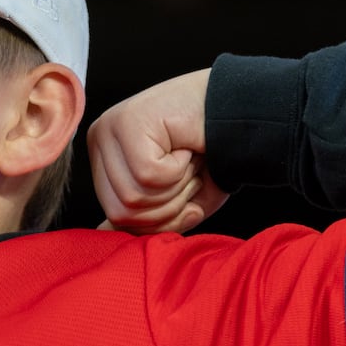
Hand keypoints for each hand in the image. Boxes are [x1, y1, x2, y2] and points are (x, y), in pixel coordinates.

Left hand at [87, 67, 228, 233]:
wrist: (245, 113)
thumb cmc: (211, 154)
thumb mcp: (175, 198)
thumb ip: (141, 219)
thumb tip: (103, 232)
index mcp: (105, 160)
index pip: (115, 218)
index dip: (159, 219)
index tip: (184, 191)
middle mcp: (100, 142)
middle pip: (120, 213)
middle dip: (167, 208)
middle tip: (190, 174)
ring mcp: (109, 129)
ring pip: (132, 197)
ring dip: (176, 187)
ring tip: (188, 159)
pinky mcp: (127, 122)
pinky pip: (148, 176)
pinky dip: (179, 170)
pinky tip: (186, 145)